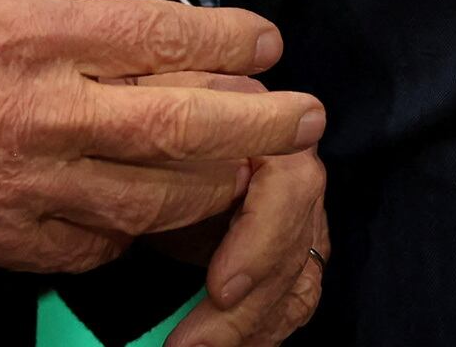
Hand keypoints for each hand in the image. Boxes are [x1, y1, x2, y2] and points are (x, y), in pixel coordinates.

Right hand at [0, 0, 325, 272]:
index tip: (269, 43)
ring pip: (155, 198)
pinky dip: (138, 228)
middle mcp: (44, 114)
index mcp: (37, 37)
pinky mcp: (7, 239)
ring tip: (247, 164)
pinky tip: (154, 206)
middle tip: (306, 119)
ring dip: (213, 182)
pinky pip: (98, 244)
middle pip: (183, 127)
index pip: (165, 40)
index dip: (233, 42)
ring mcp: (29, 186)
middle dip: (261, 124)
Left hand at [148, 133, 327, 346]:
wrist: (153, 147)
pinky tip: (224, 345)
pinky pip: (294, 299)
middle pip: (295, 249)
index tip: (218, 290)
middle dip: (247, 309)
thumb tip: (161, 177)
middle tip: (189, 346)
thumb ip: (164, 144)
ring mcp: (303, 215)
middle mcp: (297, 172)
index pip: (290, 189)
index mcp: (267, 130)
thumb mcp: (152, 134)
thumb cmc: (152, 137)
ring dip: (252, 326)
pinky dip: (261, 329)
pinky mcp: (297, 251)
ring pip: (298, 283)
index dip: (261, 242)